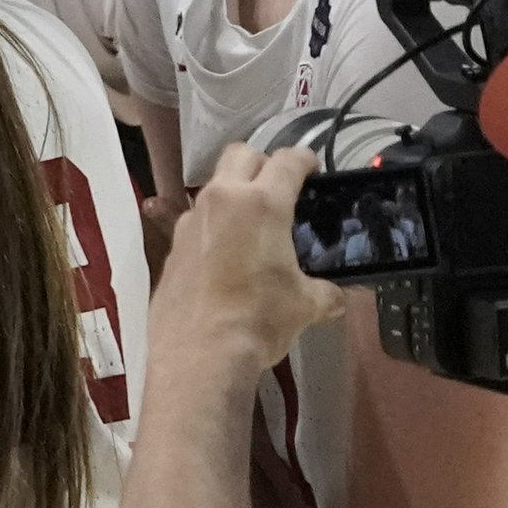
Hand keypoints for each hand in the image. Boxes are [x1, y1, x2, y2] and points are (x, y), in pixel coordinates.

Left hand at [153, 147, 343, 372]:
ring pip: (212, 185)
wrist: (199, 352)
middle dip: (262, 163)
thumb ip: (325, 293)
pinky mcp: (171, 245)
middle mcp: (222, 200)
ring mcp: (190, 220)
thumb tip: (336, 298)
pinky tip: (222, 251)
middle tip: (278, 188)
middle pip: (241, 155)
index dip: (304, 160)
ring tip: (250, 221)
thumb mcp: (305, 304)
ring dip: (232, 193)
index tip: (312, 169)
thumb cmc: (259, 318)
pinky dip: (211, 225)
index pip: (287, 160)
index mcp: (262, 203)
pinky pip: (194, 220)